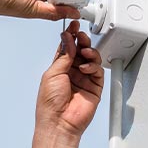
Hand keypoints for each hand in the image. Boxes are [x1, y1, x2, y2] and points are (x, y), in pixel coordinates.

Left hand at [31, 20, 103, 147]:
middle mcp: (72, 72)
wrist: (58, 122)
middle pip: (81, 50)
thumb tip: (68, 38)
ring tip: (85, 51)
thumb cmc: (49, 103)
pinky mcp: (95, 87)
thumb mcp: (52, 73)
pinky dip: (93, 66)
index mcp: (59, 68)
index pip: (67, 47)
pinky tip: (86, 67)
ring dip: (89, 51)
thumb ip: (64, 54)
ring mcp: (84, 79)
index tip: (73, 25)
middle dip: (82, 40)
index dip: (71, 35)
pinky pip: (98, 71)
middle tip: (81, 35)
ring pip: (91, 58)